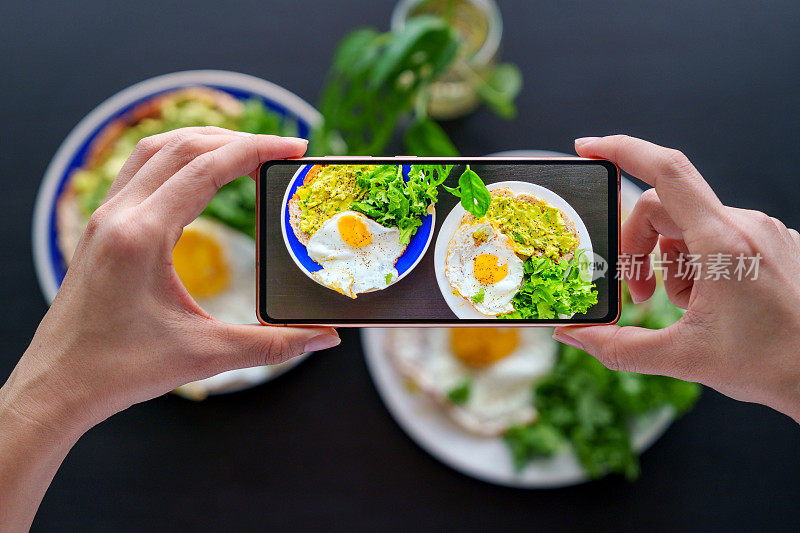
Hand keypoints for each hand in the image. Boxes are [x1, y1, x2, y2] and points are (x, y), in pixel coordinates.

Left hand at [1, 128, 339, 529]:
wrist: (57, 387)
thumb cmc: (119, 371)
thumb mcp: (205, 355)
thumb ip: (273, 344)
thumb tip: (325, 338)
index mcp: (142, 236)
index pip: (206, 168)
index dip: (256, 150)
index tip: (294, 148)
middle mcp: (118, 216)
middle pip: (182, 146)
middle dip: (237, 140)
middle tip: (280, 150)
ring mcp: (103, 218)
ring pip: (155, 151)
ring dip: (203, 142)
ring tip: (245, 151)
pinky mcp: (99, 229)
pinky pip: (138, 171)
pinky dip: (175, 159)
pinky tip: (198, 176)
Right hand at [554, 135, 799, 421]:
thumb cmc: (772, 365)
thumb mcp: (683, 359)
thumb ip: (619, 346)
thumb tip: (573, 334)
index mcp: (723, 243)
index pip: (666, 172)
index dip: (621, 151)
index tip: (588, 149)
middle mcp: (746, 225)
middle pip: (665, 210)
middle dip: (639, 251)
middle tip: (639, 296)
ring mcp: (764, 230)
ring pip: (691, 227)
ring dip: (672, 264)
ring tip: (689, 308)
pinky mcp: (774, 241)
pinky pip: (719, 237)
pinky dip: (700, 265)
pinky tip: (713, 303)